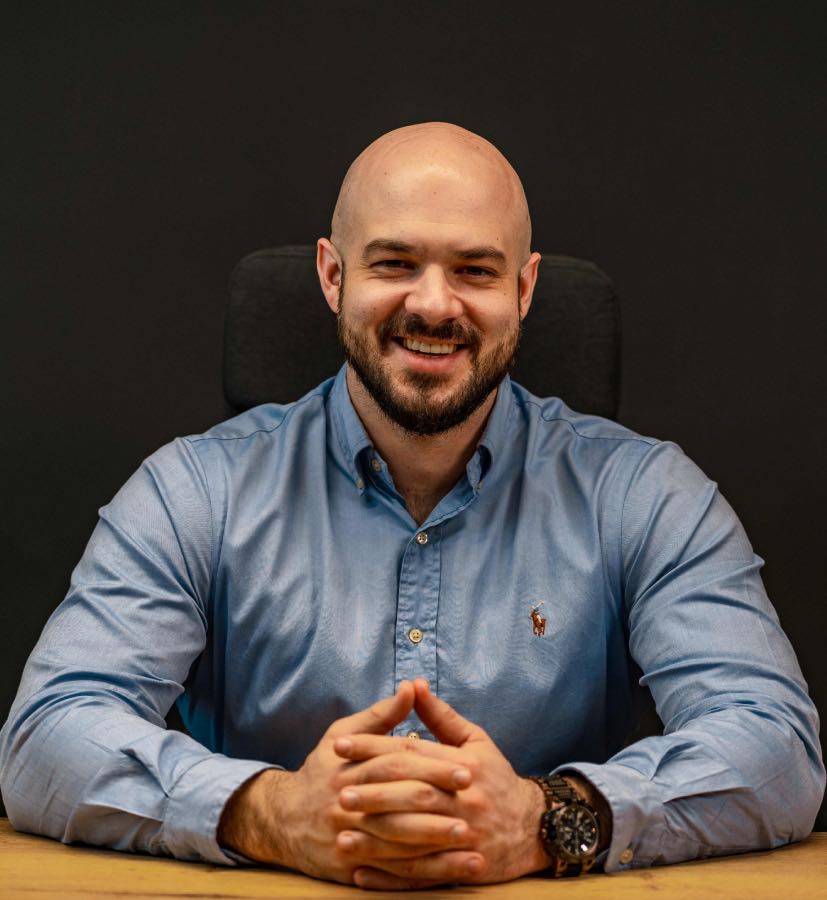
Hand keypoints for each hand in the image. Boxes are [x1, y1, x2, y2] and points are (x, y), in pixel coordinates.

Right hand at [218, 680, 458, 884]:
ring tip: (470, 841)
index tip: (468, 769)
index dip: (434, 766)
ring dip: (436, 843)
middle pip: (400, 802)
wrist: (281, 819)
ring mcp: (346, 838)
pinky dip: (421, 874)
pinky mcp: (347, 868)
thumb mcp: (342, 734)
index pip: (399, 764)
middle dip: (440, 804)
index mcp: (350, 767)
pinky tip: (449, 871)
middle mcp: (347, 802)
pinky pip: (389, 873)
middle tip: (474, 803)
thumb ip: (381, 714)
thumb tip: (412, 687)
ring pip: (397, 842)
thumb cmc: (321, 770)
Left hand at [332, 678, 550, 889]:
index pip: (410, 753)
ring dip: (376, 840)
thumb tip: (413, 685)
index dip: (373, 746)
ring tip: (342, 836)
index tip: (340, 744)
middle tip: (337, 792)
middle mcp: (463, 800)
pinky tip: (362, 874)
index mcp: (463, 765)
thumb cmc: (497, 778)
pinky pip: (422, 875)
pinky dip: (391, 877)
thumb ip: (441, 716)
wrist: (533, 826)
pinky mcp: (461, 867)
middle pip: (411, 795)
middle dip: (372, 793)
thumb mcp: (475, 740)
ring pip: (414, 839)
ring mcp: (463, 837)